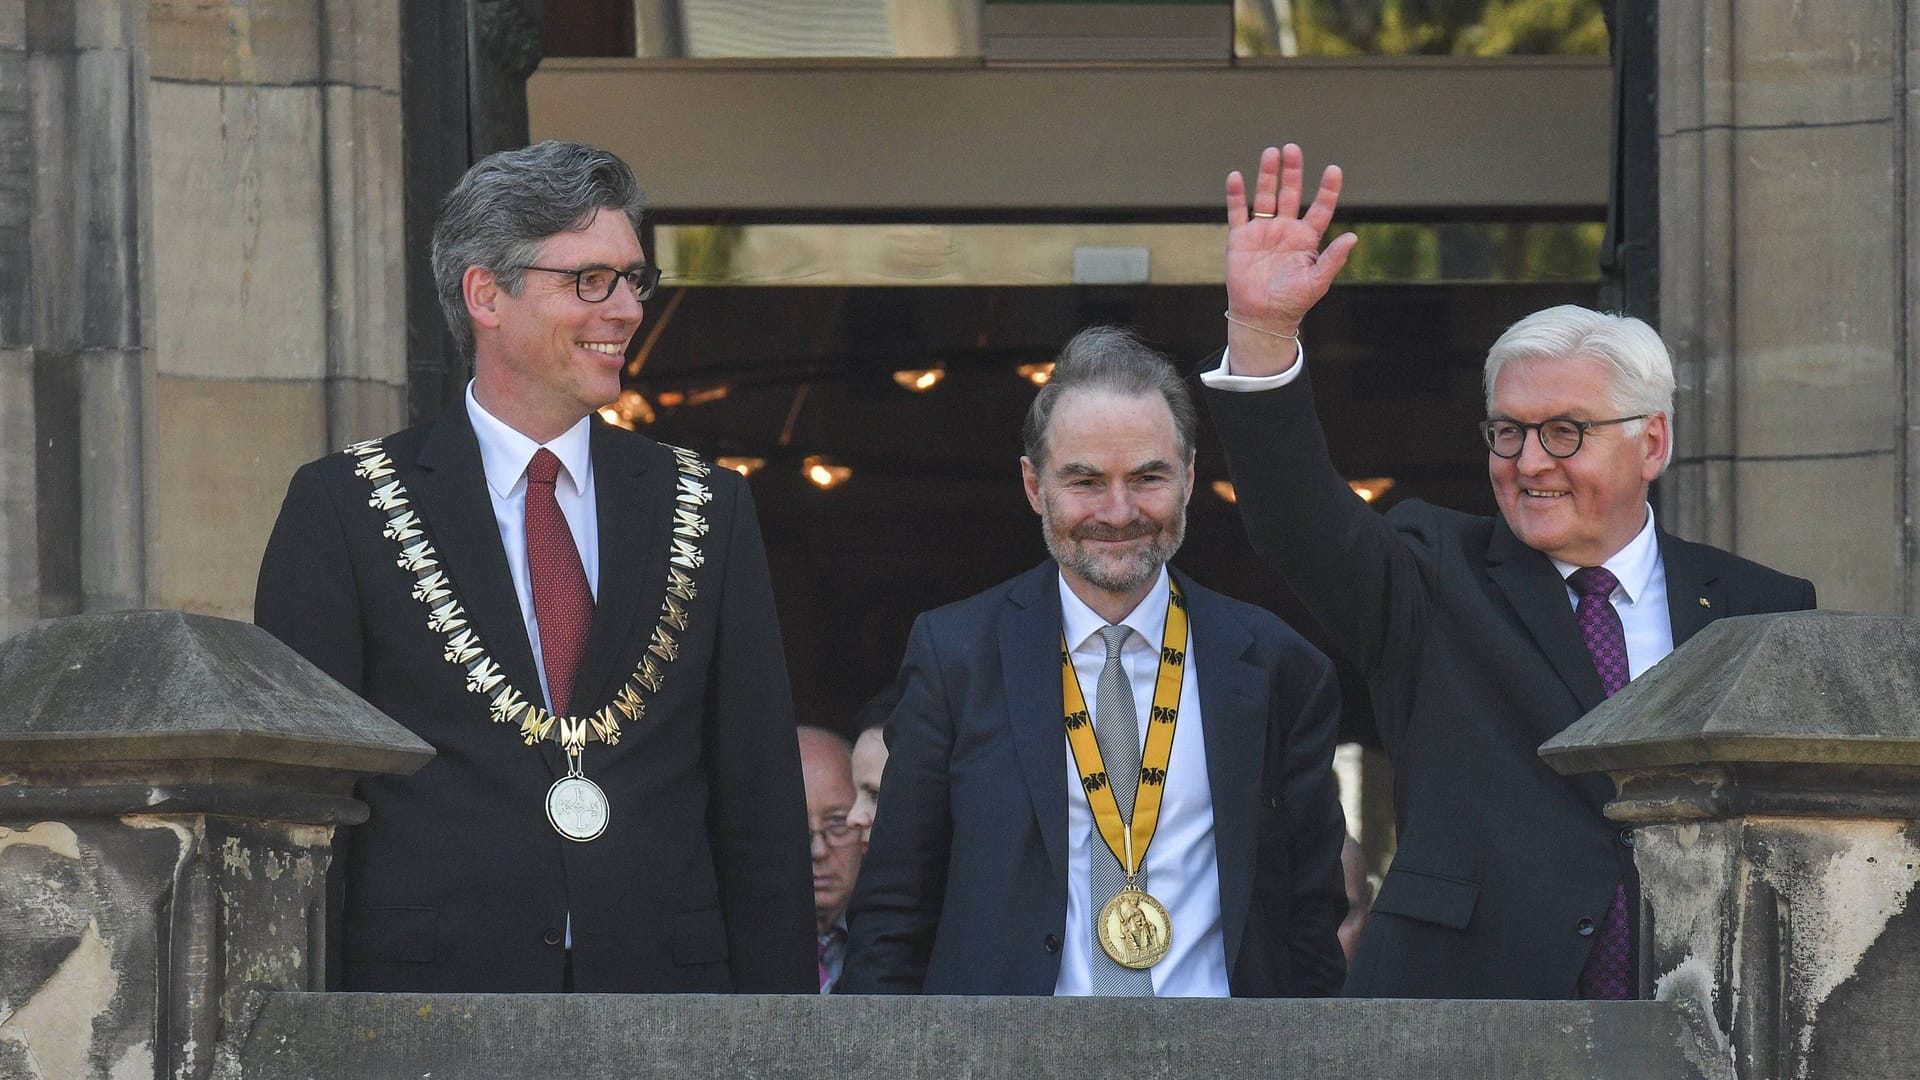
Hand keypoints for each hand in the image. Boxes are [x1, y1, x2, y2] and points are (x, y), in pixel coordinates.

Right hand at [1225, 145, 1356, 342]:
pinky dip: (1236, 195)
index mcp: (1306, 238)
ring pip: (1265, 196)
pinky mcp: (1240, 238)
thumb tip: (1353, 237)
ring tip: (1271, 153)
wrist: (1262, 317)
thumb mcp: (1317, 282)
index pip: (1319, 207)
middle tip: (1293, 149)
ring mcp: (1262, 231)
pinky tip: (1237, 177)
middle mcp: (1285, 229)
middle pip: (1290, 193)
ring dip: (1268, 175)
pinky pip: (1237, 212)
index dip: (1327, 189)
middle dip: (1292, 171)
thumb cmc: (1292, 302)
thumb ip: (1333, 259)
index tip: (1333, 170)